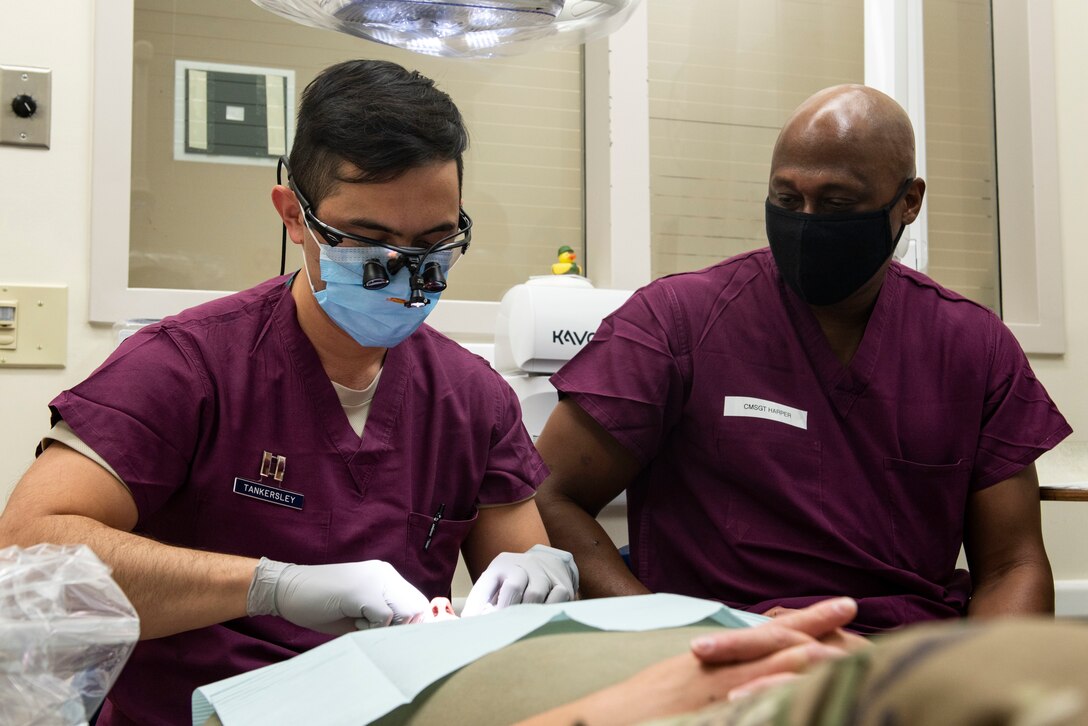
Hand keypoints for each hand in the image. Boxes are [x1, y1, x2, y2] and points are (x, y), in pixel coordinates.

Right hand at [246, 558, 428, 633]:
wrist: (286, 590)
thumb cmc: (321, 605)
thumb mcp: (360, 611)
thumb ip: (384, 617)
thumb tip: (407, 636)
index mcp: (385, 575)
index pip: (418, 601)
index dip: (411, 623)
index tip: (390, 633)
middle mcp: (384, 573)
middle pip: (417, 608)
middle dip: (401, 627)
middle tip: (374, 629)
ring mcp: (374, 580)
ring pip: (406, 613)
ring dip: (388, 627)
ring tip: (362, 622)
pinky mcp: (363, 591)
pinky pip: (385, 618)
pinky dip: (372, 628)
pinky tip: (353, 621)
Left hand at [461, 545, 578, 616]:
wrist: (549, 561)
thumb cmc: (514, 579)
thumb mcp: (495, 581)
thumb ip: (482, 601)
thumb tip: (466, 623)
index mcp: (502, 565)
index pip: (486, 584)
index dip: (477, 605)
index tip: (471, 623)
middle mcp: (524, 565)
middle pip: (514, 586)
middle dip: (505, 610)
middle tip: (500, 628)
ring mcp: (544, 574)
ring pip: (535, 595)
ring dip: (525, 614)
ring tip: (519, 626)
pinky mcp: (562, 585)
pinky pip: (556, 599)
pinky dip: (546, 612)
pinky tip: (540, 620)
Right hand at [516, 605, 846, 725]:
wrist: (599, 721)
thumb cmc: (638, 707)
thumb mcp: (681, 679)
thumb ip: (716, 669)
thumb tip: (749, 666)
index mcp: (712, 661)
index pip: (766, 633)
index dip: (805, 619)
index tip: (840, 607)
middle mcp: (714, 674)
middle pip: (772, 645)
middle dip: (814, 628)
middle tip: (851, 608)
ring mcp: (711, 699)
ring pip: (762, 673)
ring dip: (801, 659)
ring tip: (838, 644)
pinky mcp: (706, 719)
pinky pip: (745, 708)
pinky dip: (769, 696)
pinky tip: (793, 691)